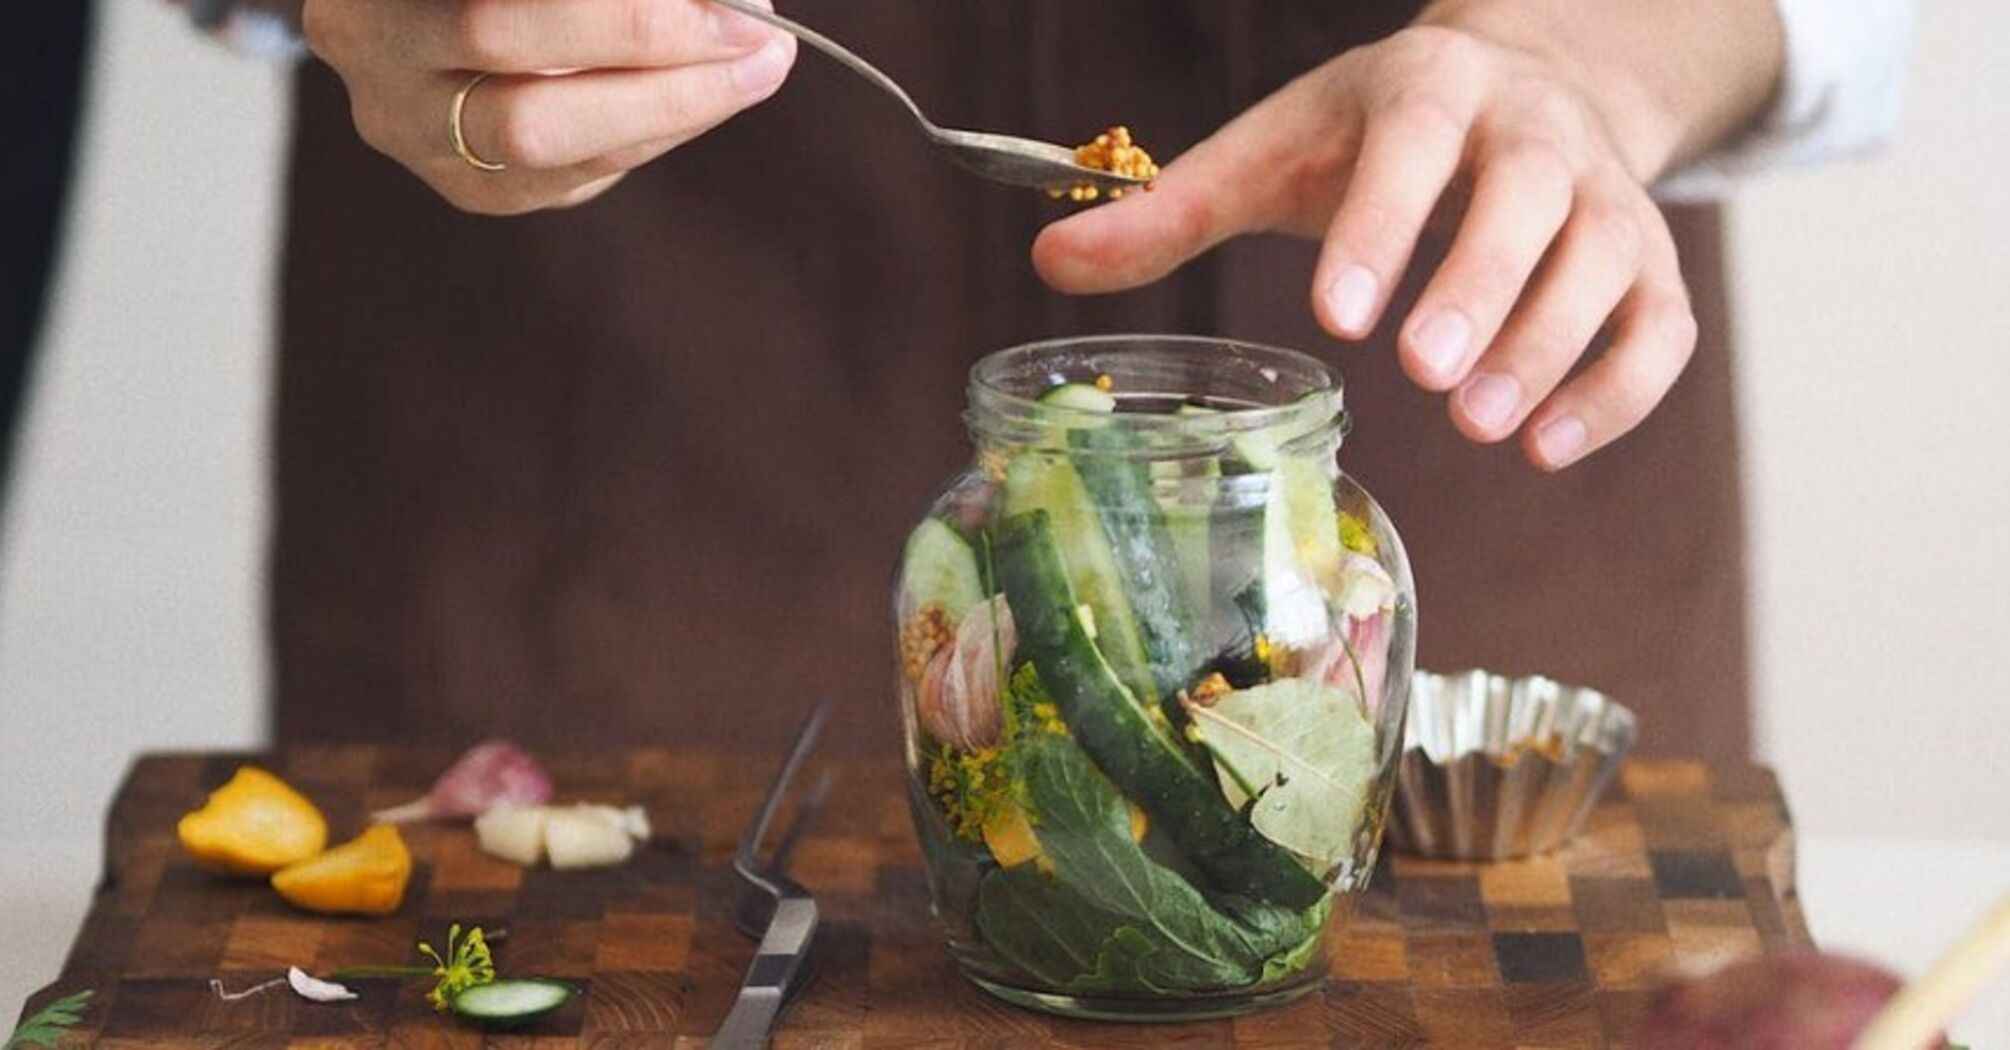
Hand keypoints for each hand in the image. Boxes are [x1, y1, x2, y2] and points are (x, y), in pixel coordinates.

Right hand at [303, 0, 795, 213]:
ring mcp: (420, 146)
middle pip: (525, 111)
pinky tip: (708, 92)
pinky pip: (577, 175)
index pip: (500, 24)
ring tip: (757, 64)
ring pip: (555, 154)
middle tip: (758, 42)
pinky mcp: (471, 188)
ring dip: (676, 109)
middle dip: (658, 77)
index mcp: (374, 3)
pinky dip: (654, 129)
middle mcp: (379, 75)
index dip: (624, 20)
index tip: (730, 2)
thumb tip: (723, 2)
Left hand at [1034, 25, 1708, 470]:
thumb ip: (1172, 208)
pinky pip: (1661, 324)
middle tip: (1427, 378)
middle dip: (1484, 286)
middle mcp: (1533, 132)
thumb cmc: (1377, 135)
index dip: (1384, 226)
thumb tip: (1048, 260)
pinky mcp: (1648, 258)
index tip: (1338, 315)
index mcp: (1431, 89)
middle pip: (1533, 198)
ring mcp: (1605, 193)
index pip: (1416, 144)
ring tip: (1483, 429)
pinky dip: (1621, 388)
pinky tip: (1550, 448)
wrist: (1528, 82)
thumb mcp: (1275, 149)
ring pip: (1608, 262)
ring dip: (1552, 347)